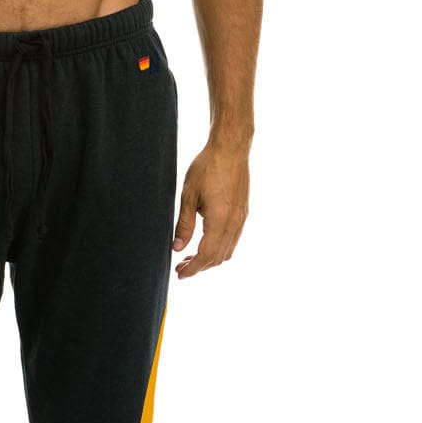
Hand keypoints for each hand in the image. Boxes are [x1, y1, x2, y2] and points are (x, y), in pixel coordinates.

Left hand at [172, 139, 249, 278]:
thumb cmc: (207, 167)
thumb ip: (184, 224)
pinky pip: (233, 239)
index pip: (206, 254)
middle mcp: (234, 222)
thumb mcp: (188, 195)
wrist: (231, 148)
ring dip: (210, 259)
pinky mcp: (243, 212)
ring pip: (228, 250)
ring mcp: (241, 218)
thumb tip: (177, 248)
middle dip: (199, 267)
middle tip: (181, 268)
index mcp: (220, 219)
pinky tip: (206, 243)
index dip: (192, 268)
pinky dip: (219, 248)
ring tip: (191, 258)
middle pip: (218, 257)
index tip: (180, 274)